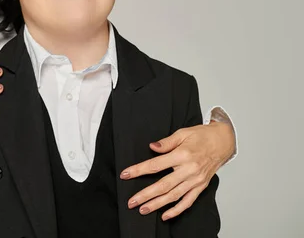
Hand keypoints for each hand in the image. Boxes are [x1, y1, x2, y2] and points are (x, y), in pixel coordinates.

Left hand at [120, 122, 234, 219]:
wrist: (223, 141)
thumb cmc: (202, 136)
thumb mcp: (183, 132)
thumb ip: (166, 142)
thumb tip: (152, 147)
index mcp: (182, 155)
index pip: (155, 165)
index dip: (138, 170)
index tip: (125, 174)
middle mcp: (189, 170)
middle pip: (163, 185)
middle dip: (145, 194)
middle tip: (132, 202)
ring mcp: (195, 180)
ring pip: (173, 196)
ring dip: (157, 204)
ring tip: (143, 209)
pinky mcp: (201, 186)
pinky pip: (188, 201)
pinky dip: (177, 210)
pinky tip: (165, 215)